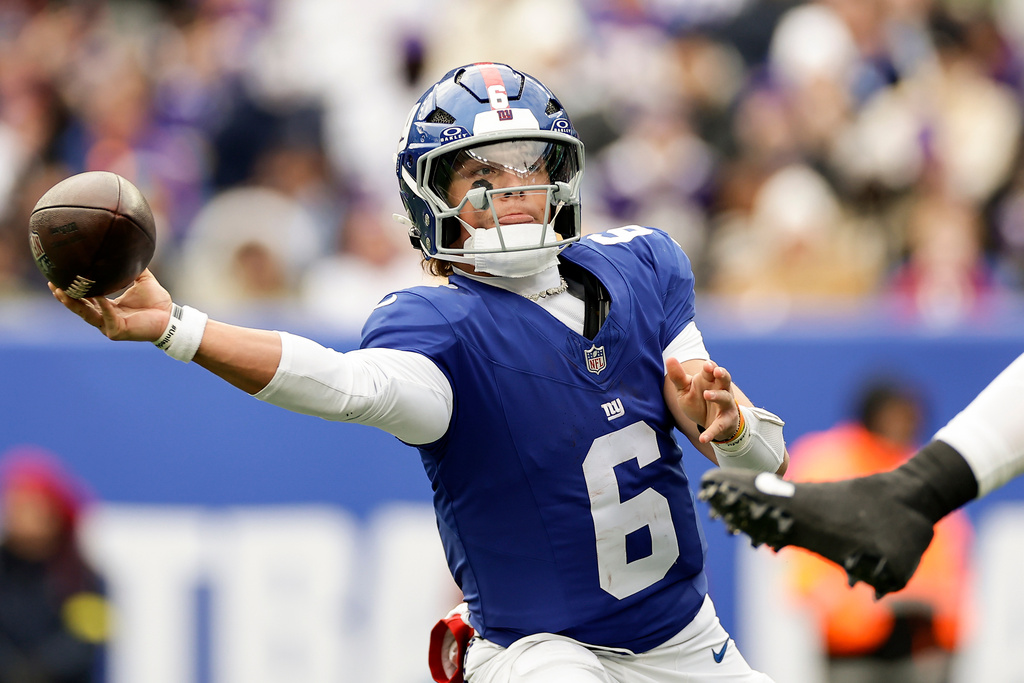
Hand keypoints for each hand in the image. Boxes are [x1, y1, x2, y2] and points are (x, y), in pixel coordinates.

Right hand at [50, 269, 171, 341]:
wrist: (171, 318)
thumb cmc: (157, 302)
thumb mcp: (142, 280)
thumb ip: (132, 268)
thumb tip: (127, 247)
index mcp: (108, 307)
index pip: (85, 299)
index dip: (72, 289)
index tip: (59, 276)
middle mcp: (105, 317)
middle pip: (79, 307)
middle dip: (65, 296)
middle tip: (53, 283)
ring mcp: (109, 326)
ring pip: (87, 314)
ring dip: (74, 303)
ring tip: (62, 291)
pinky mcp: (117, 331)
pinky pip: (107, 317)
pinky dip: (102, 306)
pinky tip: (97, 295)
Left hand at [665, 358, 739, 442]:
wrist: (709, 422)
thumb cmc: (698, 400)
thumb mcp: (685, 389)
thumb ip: (678, 377)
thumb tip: (669, 359)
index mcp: (710, 380)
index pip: (712, 370)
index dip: (711, 367)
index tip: (707, 365)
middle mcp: (721, 390)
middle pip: (725, 379)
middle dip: (722, 374)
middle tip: (716, 371)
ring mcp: (725, 405)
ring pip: (725, 398)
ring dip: (718, 396)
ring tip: (707, 395)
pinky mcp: (725, 421)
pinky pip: (719, 426)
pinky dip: (711, 432)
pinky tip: (703, 438)